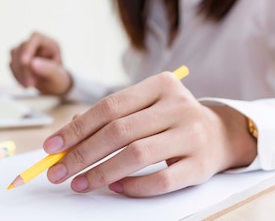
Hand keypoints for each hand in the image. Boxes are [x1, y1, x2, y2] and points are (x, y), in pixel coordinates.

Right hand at [9, 32, 72, 95]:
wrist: (52, 85)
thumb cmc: (58, 78)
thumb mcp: (57, 76)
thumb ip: (47, 69)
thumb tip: (32, 63)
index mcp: (48, 43)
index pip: (35, 38)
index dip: (28, 48)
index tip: (24, 62)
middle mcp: (36, 44)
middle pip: (23, 47)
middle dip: (24, 67)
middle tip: (31, 83)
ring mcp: (25, 50)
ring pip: (14, 54)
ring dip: (19, 72)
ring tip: (29, 85)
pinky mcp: (17, 59)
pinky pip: (11, 64)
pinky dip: (16, 75)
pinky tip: (25, 84)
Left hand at [41, 71, 257, 196]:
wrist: (221, 134)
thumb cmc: (170, 119)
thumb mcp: (145, 107)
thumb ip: (111, 117)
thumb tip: (67, 138)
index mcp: (161, 85)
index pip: (109, 106)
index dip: (77, 128)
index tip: (52, 146)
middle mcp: (178, 106)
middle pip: (119, 131)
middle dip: (82, 154)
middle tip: (58, 172)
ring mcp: (192, 135)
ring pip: (137, 155)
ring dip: (101, 172)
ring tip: (79, 183)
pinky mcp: (201, 166)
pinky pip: (161, 180)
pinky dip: (133, 187)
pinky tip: (115, 188)